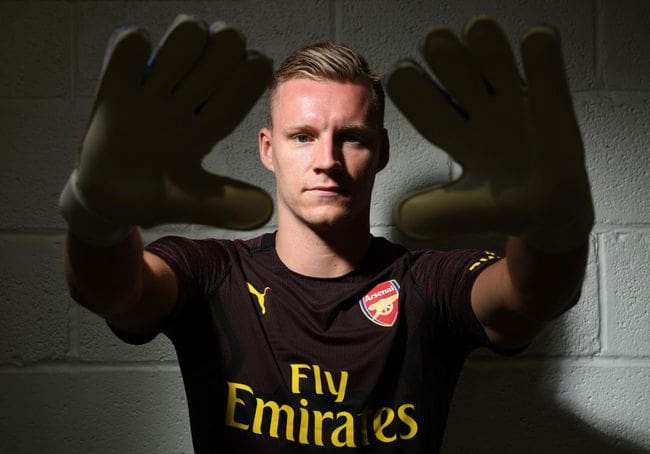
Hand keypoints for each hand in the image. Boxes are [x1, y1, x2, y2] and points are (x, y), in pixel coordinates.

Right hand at [70, 15, 272, 230]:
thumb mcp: (195, 202)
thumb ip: (230, 205)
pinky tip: (131, 69)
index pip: (244, 85)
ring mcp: (153, 92)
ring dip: (184, 46)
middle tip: (202, 81)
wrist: (109, 201)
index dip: (250, 77)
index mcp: (210, 125)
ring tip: (168, 77)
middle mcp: (187, 102)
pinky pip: (129, 46)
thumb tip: (267, 210)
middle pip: (222, 50)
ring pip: (185, 37)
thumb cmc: (156, 198)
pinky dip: (134, 46)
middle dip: (222, 55)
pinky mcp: (115, 87)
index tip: (247, 79)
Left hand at [386, 16, 592, 250]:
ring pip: (495, 60)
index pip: (424, 104)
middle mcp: (477, 111)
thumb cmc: (501, 210)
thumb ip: (432, 214)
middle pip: (455, 73)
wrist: (550, 214)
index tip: (402, 75)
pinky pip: (544, 65)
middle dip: (446, 59)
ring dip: (487, 46)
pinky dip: (541, 54)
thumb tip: (399, 218)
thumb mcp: (463, 214)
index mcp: (451, 133)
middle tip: (435, 42)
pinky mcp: (550, 99)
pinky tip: (536, 43)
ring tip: (480, 33)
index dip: (413, 91)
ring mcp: (514, 102)